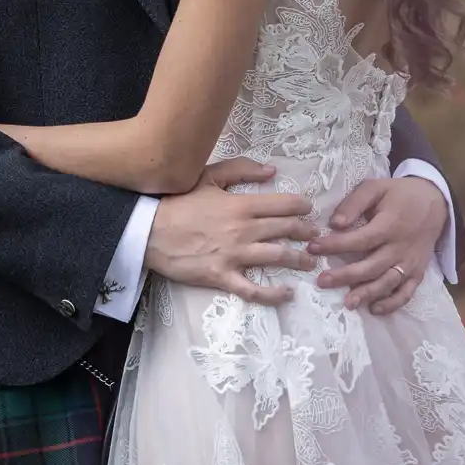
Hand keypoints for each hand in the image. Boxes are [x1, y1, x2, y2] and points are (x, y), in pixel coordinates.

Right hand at [147, 159, 317, 305]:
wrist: (148, 230)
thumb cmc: (177, 202)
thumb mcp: (207, 176)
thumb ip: (240, 170)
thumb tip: (272, 171)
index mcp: (240, 205)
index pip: (283, 205)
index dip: (302, 207)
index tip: (310, 209)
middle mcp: (243, 230)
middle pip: (285, 230)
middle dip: (306, 232)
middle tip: (316, 236)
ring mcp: (234, 255)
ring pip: (276, 257)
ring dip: (299, 259)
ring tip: (310, 261)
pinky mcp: (222, 276)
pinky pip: (252, 289)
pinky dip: (273, 294)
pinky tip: (287, 294)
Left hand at [308, 177, 447, 314]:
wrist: (435, 202)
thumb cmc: (399, 194)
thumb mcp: (376, 187)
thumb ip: (355, 203)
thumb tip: (335, 224)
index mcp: (390, 225)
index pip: (360, 240)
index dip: (335, 245)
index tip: (312, 248)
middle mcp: (401, 247)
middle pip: (371, 266)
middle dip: (345, 276)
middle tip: (321, 282)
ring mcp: (410, 263)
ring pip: (388, 283)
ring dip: (367, 294)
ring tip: (347, 303)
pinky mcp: (418, 272)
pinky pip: (407, 293)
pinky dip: (392, 304)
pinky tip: (374, 309)